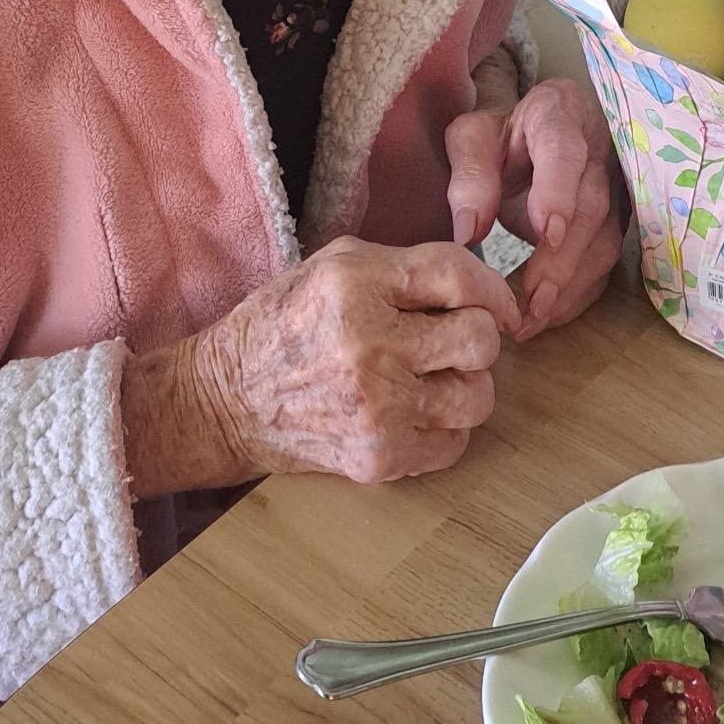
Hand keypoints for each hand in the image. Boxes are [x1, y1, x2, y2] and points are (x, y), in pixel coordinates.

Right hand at [126, 239, 517, 493]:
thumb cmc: (282, 327)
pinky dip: (443, 428)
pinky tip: (410, 412)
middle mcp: (369, 343)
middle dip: (476, 338)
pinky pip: (454, 443)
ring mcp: (376, 406)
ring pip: (477, 396)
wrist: (225, 401)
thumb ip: (403, 268)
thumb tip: (480, 285)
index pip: (457, 275)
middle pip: (479, 340)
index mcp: (355, 284)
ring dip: (464, 386)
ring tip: (431, 380)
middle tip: (451, 342)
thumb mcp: (330, 267)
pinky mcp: (379, 455)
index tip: (498, 304)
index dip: (492, 289)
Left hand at [445, 77, 622, 340]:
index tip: (546, 233)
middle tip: (531, 300)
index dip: (559, 190)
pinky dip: (579, 292)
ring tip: (533, 318)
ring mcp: (617, 186)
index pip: (564, 147)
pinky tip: (548, 314)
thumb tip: (465, 233)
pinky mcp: (618, 219)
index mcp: (557, 114)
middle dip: (562, 258)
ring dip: (571, 284)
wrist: (539, 133)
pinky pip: (607, 260)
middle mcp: (598, 149)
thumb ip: (469, 177)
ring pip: (606, 239)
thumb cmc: (503, 136)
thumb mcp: (473, 140)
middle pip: (591, 205)